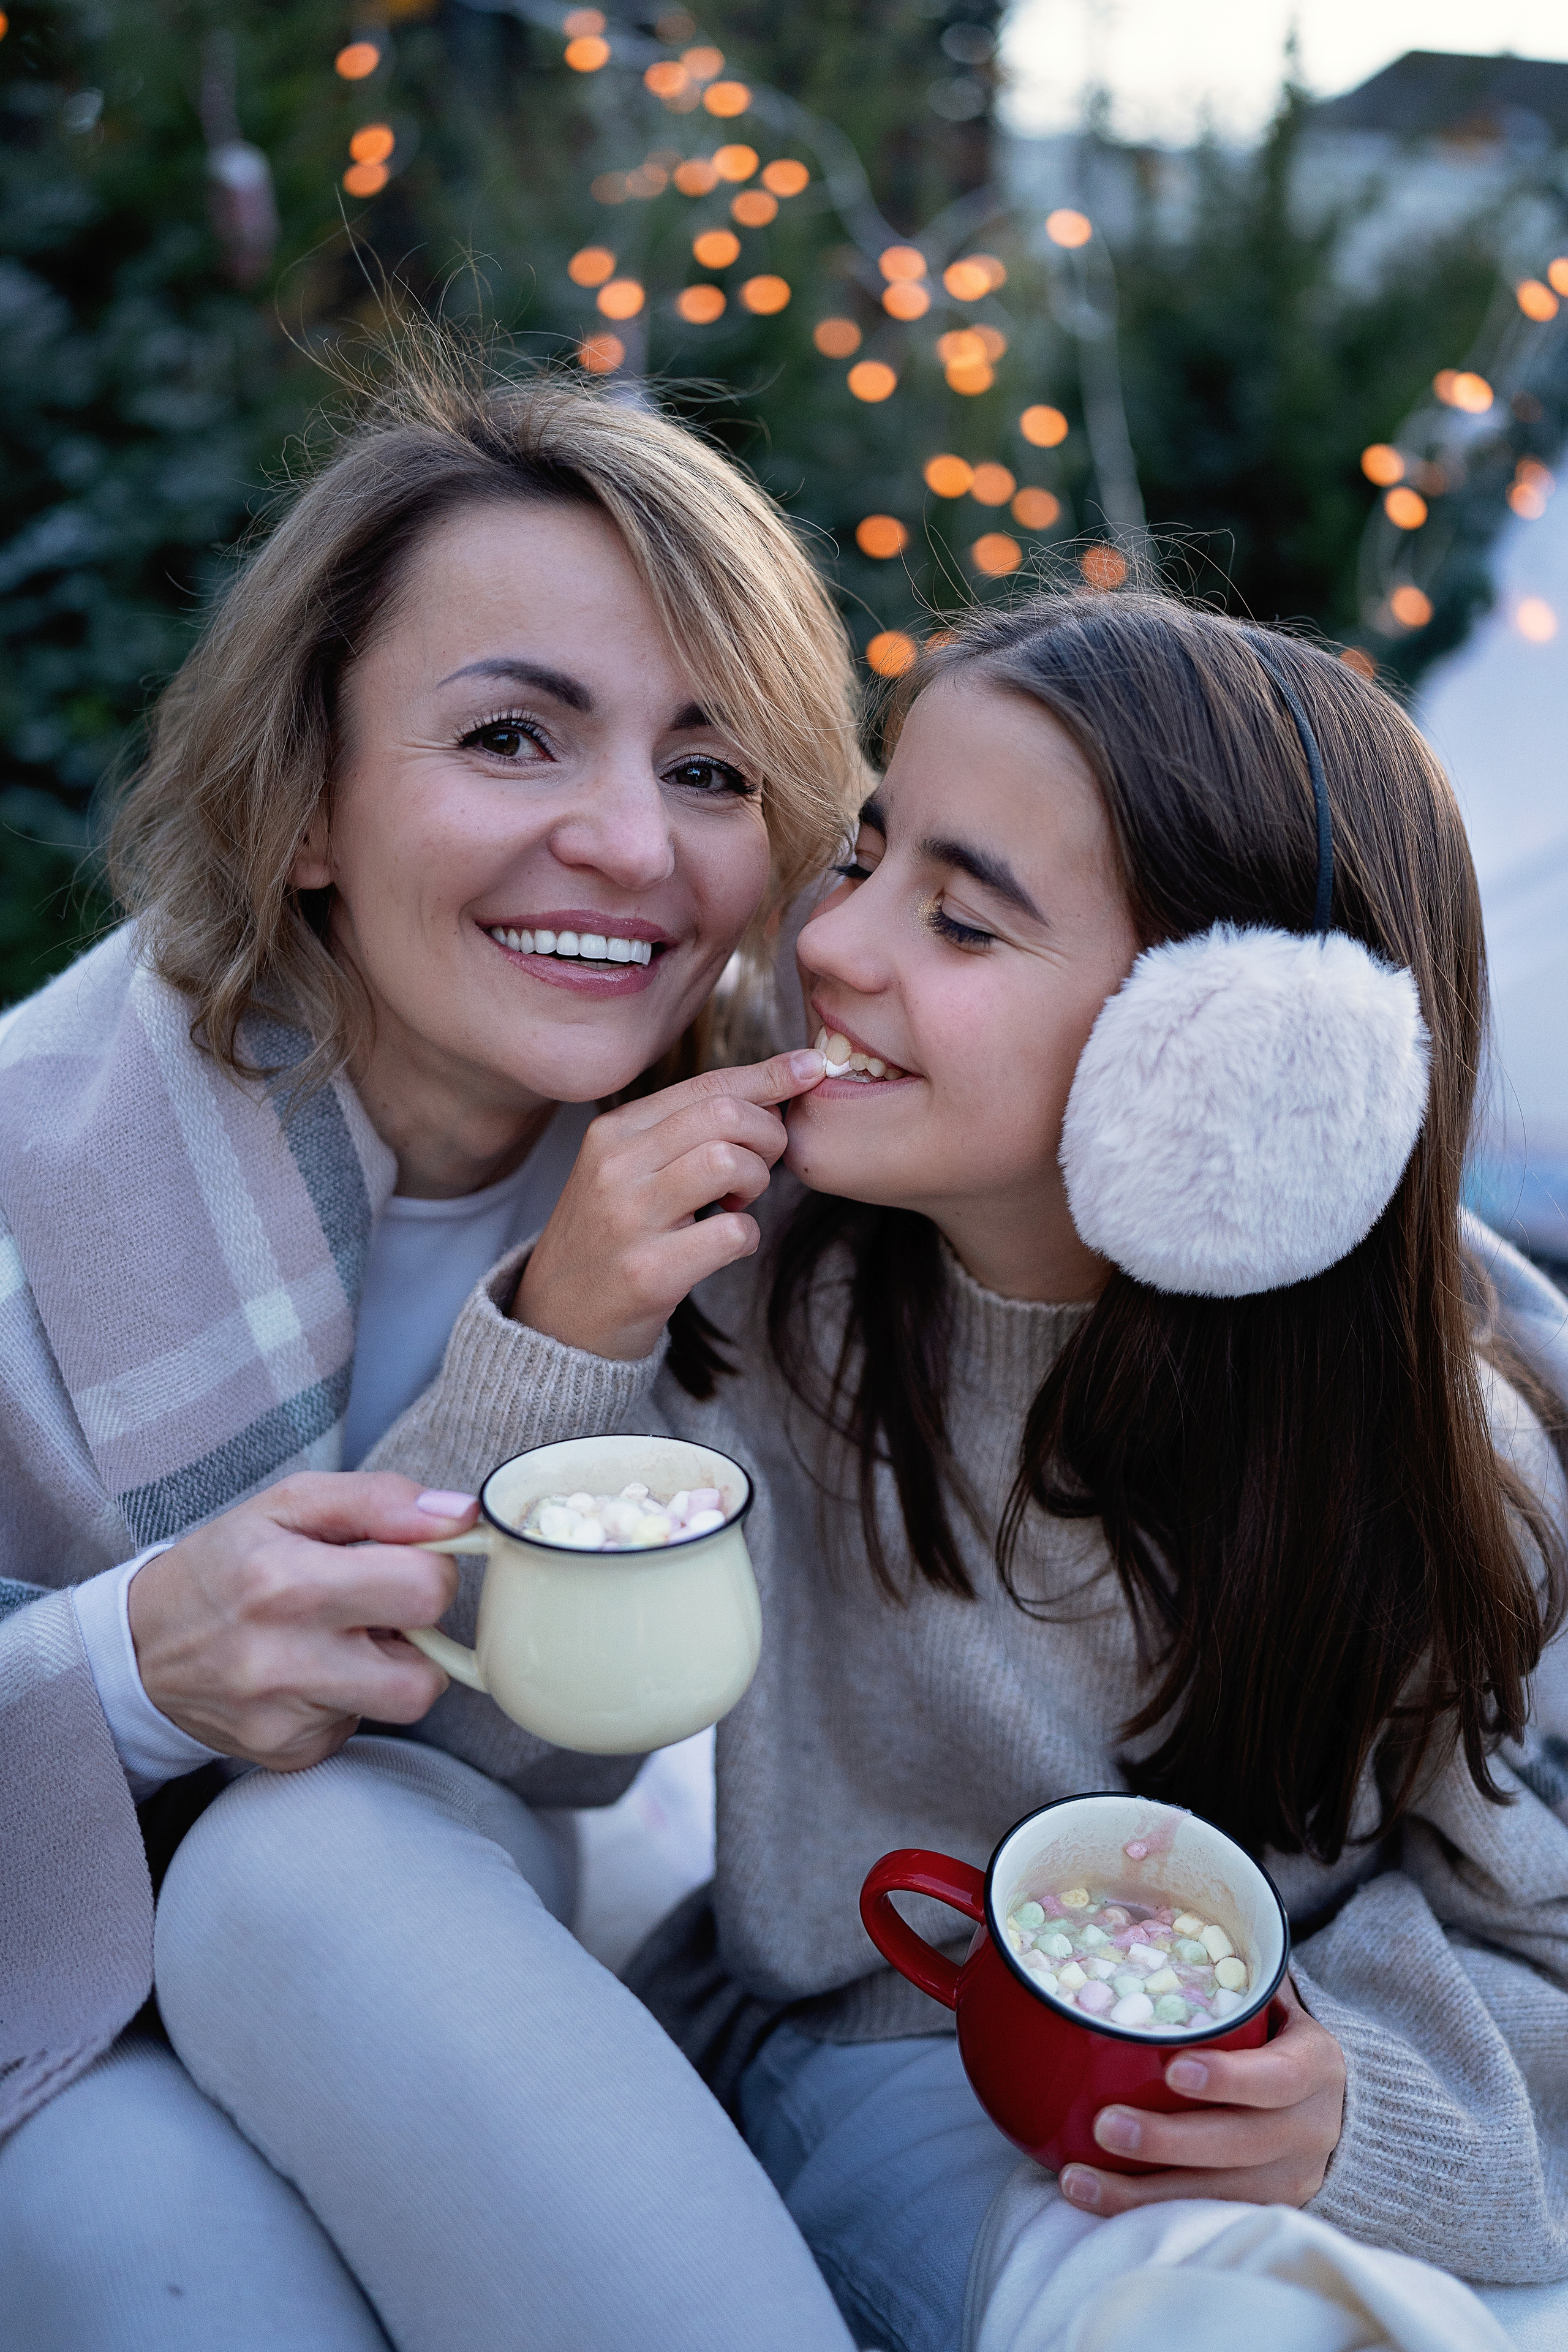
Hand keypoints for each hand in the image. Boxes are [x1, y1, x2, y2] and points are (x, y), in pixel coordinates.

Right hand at [127, 1474, 475, 1769]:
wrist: (142, 1648)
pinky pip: (360, 1727)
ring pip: (400, 1703)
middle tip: (379, 1610)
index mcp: (288, 1583)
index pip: (425, 1592)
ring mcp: (285, 1719)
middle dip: (419, 1636)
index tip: (406, 1563)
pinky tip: (310, 1674)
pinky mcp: (289, 1754)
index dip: (432, 1572)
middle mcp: (283, 1661)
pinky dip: (350, 1698)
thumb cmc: (225, 1565)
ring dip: (390, 1669)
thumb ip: (380, 1500)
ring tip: (343, 1640)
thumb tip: (459, 1515)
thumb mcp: (288, 1505)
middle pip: (426, 1674)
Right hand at [514, 1047, 826, 1359]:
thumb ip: (685, 1130)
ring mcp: (629, 1219)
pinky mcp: (649, 1273)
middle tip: (760, 1166)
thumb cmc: (610, 1237)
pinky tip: (727, 1244)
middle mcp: (615, 1167)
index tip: (809, 1068)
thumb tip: (771, 1089)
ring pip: (729, 1162)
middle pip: (725, 1115)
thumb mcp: (628, 1170)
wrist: (557, 1320)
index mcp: (614, 1132)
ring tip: (737, 1203)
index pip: (706, 1085)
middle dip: (768, 1136)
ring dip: (756, 1182)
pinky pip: (733, 1233)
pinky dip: (747, 1237)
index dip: (768, 1075)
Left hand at [1060, 1978, 1344, 2214]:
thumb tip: (1163, 1915)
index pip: (1278, 2078)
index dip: (1229, 2078)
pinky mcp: (1261, 2212)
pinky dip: (1145, 2213)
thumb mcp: (1281, 2006)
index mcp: (1314, 2069)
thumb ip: (1236, 1973)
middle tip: (1104, 2125)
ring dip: (1140, 2193)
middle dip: (1167, 2142)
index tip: (1174, 2068)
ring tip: (1075, 2179)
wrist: (1347, 2116)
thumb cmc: (1286, 2043)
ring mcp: (1288, 2182)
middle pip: (1238, 2146)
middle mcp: (1307, 2132)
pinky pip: (1201, 2219)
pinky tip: (1091, 2200)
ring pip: (1214, 2196)